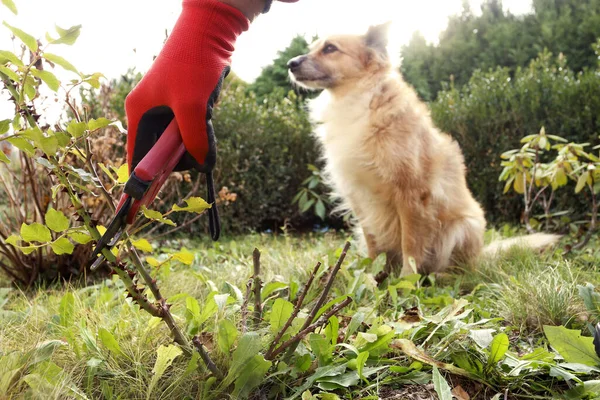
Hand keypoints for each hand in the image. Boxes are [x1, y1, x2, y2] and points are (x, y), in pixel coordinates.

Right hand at [125, 0, 248, 172]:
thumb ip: (195, 140)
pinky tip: (209, 116)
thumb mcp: (192, 107)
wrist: (210, 33)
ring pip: (179, 141)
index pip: (136, 154)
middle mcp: (149, 112)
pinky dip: (201, 130)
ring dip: (194, 141)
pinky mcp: (185, 104)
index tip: (145, 203)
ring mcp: (168, 109)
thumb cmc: (193, 65)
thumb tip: (202, 166)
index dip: (141, 178)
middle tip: (198, 154)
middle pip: (160, 150)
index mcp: (139, 112)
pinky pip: (191, 129)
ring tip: (205, 121)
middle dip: (179, 156)